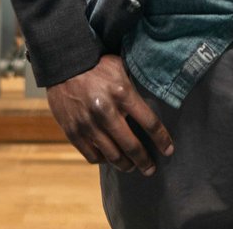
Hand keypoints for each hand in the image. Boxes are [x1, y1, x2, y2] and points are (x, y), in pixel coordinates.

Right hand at [45, 54, 174, 174]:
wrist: (63, 63)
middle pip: (132, 146)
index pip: (150, 123)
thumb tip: (156, 95)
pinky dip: (102, 160)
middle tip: (150, 169)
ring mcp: (87, 123)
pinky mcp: (72, 130)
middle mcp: (105, 110)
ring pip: (112, 155)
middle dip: (145, 161)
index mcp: (121, 93)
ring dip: (125, 165)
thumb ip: (135, 85)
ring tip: (130, 166)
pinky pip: (91, 155)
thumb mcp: (120, 67)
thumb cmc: (96, 64)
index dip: (162, 140)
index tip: (168, 150)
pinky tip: (108, 157)